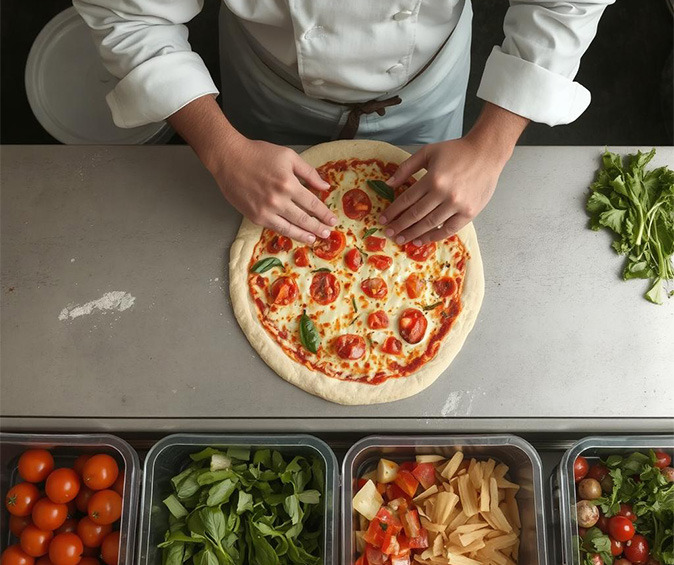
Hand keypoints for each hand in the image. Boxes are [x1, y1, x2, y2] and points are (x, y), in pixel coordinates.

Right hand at [167, 95, 335, 243]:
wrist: (229, 158)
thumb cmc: (259, 154)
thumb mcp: (288, 156)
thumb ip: (309, 172)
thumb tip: (325, 186)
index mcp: (289, 184)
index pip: (312, 204)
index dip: (324, 214)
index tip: (332, 220)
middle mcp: (279, 200)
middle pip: (304, 219)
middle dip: (318, 228)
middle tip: (327, 233)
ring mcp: (266, 210)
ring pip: (290, 228)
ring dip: (304, 235)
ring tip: (313, 239)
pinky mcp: (255, 216)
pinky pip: (275, 228)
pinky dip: (287, 233)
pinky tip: (294, 234)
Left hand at [379, 103, 528, 244]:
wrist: (486, 153)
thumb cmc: (456, 151)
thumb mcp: (428, 152)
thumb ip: (406, 167)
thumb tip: (388, 184)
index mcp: (433, 178)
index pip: (407, 200)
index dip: (392, 212)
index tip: (383, 220)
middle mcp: (444, 194)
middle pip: (416, 215)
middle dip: (400, 226)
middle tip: (389, 233)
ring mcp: (458, 205)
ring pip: (430, 224)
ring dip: (414, 234)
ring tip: (402, 239)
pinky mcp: (469, 212)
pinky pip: (448, 229)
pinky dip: (434, 236)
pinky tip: (422, 239)